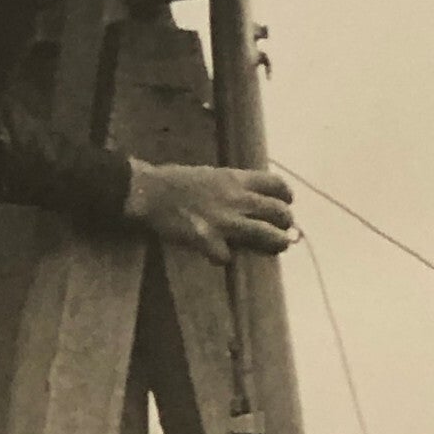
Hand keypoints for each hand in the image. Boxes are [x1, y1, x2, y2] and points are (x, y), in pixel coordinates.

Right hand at [124, 159, 293, 263]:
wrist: (147, 192)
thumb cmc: (173, 180)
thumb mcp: (208, 175)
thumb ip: (231, 187)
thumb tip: (248, 199)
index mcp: (235, 179)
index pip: (276, 185)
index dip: (286, 196)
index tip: (285, 202)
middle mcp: (237, 199)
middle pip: (280, 212)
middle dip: (284, 223)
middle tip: (280, 230)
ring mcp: (225, 221)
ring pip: (269, 236)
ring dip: (274, 244)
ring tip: (271, 248)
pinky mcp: (209, 240)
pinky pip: (227, 257)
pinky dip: (223, 257)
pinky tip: (215, 255)